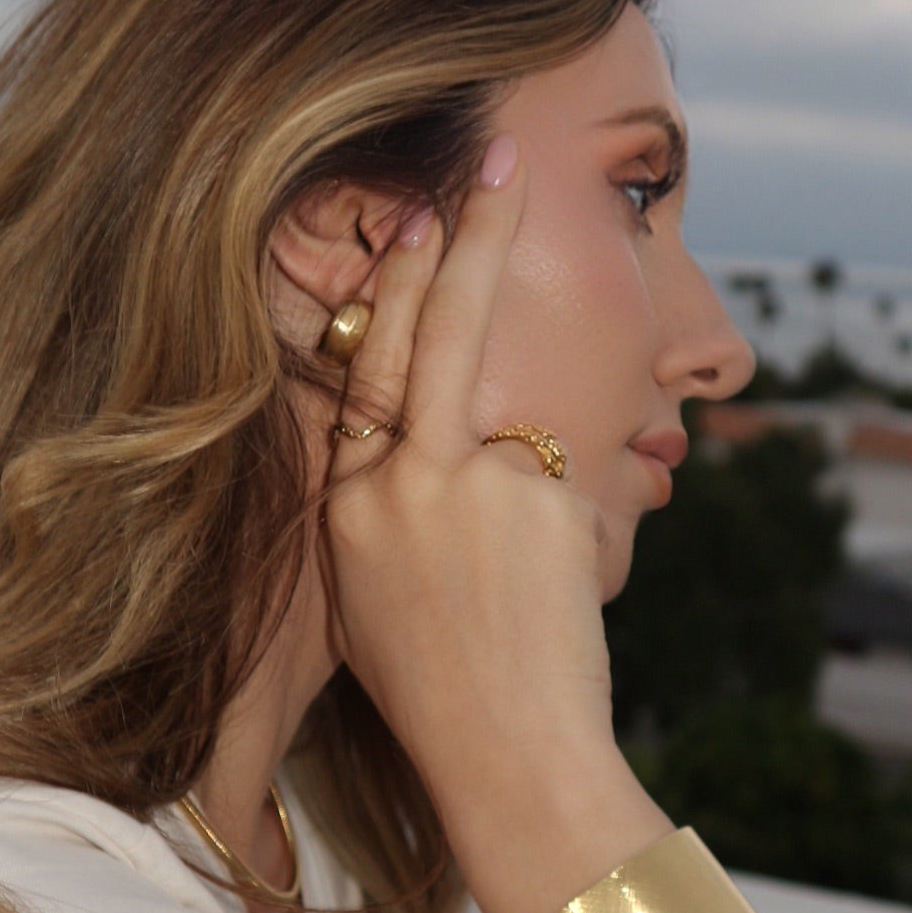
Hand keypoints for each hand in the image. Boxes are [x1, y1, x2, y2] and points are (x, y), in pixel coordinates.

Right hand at [317, 137, 619, 820]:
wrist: (508, 756)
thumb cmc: (442, 698)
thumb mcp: (374, 601)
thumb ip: (390, 512)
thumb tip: (428, 454)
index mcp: (348, 508)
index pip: (367, 374)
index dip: (397, 291)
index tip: (418, 222)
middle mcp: (400, 481)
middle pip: (430, 330)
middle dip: (468, 235)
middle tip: (495, 156)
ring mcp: (470, 484)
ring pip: (510, 422)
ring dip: (527, 465)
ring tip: (521, 535)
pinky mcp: (539, 498)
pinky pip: (559, 482)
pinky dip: (562, 526)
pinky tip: (551, 600)